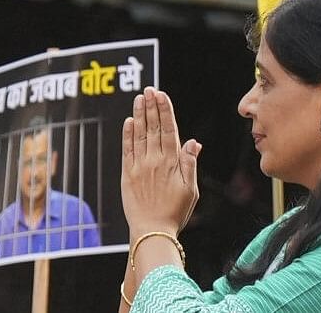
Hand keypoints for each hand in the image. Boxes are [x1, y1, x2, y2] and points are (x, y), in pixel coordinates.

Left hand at [121, 87, 201, 238]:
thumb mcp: (191, 190)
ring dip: (139, 115)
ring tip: (139, 98)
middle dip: (152, 107)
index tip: (162, 95)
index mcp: (171, 163)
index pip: (169, 130)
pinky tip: (129, 121)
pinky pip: (127, 149)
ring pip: (139, 134)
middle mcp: (154, 161)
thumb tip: (194, 142)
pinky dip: (127, 134)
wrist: (152, 231)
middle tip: (149, 89)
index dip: (165, 111)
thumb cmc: (175, 212)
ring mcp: (139, 166)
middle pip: (153, 128)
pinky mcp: (127, 174)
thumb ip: (190, 163)